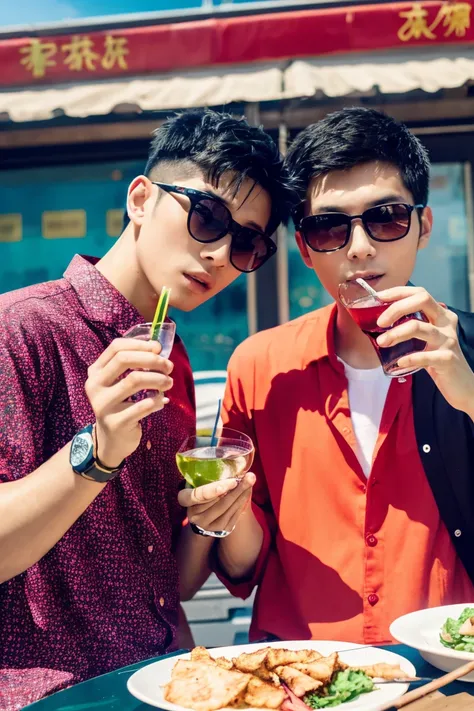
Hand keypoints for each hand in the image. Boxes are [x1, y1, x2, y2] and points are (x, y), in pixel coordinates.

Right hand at [85, 337, 173, 467]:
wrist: (111, 439)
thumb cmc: (121, 404)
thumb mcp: (119, 382)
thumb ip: (134, 364)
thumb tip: (157, 346)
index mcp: (96, 372)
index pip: (116, 347)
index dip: (140, 344)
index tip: (158, 348)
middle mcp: (95, 386)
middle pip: (124, 360)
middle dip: (152, 360)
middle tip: (168, 366)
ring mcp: (103, 405)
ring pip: (135, 380)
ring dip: (158, 379)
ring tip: (169, 383)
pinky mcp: (116, 422)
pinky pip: (144, 405)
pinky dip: (157, 401)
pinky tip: (162, 401)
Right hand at [178, 472, 255, 534]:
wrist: (202, 519)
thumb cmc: (200, 494)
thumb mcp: (197, 484)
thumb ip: (205, 476)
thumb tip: (228, 461)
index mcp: (186, 501)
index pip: (197, 495)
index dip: (213, 490)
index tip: (230, 481)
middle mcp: (195, 516)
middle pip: (219, 503)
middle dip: (236, 489)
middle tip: (249, 477)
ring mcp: (208, 525)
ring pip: (228, 508)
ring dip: (242, 494)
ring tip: (251, 481)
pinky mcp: (221, 530)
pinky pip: (235, 514)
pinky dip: (242, 501)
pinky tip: (248, 491)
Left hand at [376, 286, 473, 415]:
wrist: (461, 386)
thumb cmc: (437, 360)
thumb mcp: (425, 340)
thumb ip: (410, 327)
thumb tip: (379, 321)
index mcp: (441, 315)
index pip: (420, 293)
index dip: (398, 292)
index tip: (378, 297)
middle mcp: (446, 323)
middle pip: (422, 301)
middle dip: (396, 308)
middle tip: (380, 322)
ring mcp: (448, 340)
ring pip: (419, 327)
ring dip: (396, 333)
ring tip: (382, 342)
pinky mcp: (448, 359)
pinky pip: (425, 356)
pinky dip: (409, 358)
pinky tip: (399, 362)